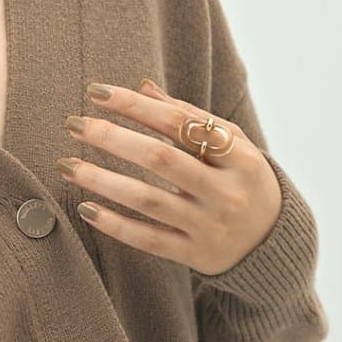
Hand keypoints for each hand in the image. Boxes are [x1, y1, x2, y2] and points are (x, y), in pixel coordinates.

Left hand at [57, 78, 281, 275]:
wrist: (273, 242)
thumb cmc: (243, 180)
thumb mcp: (233, 145)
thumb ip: (190, 118)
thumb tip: (143, 88)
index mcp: (240, 156)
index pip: (180, 123)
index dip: (136, 106)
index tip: (96, 92)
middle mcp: (225, 191)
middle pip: (160, 159)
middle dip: (112, 139)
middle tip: (74, 124)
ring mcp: (209, 225)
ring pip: (148, 201)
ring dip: (102, 181)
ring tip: (67, 166)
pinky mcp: (194, 254)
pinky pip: (148, 239)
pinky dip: (115, 224)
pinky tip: (86, 209)